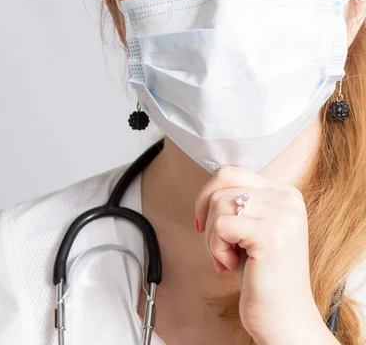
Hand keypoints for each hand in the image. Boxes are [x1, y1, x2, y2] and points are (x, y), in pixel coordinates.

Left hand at [194, 166, 322, 343]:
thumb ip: (240, 203)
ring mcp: (282, 216)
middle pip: (222, 182)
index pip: (231, 173)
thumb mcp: (251, 229)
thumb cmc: (262, 277)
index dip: (208, 196)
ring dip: (211, 236)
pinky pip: (221, 226)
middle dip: (205, 211)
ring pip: (219, 203)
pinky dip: (215, 248)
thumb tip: (208, 188)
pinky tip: (229, 266)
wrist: (284, 320)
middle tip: (210, 240)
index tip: (204, 224)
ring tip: (226, 258)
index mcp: (285, 193)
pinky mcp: (271, 235)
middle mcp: (288, 199)